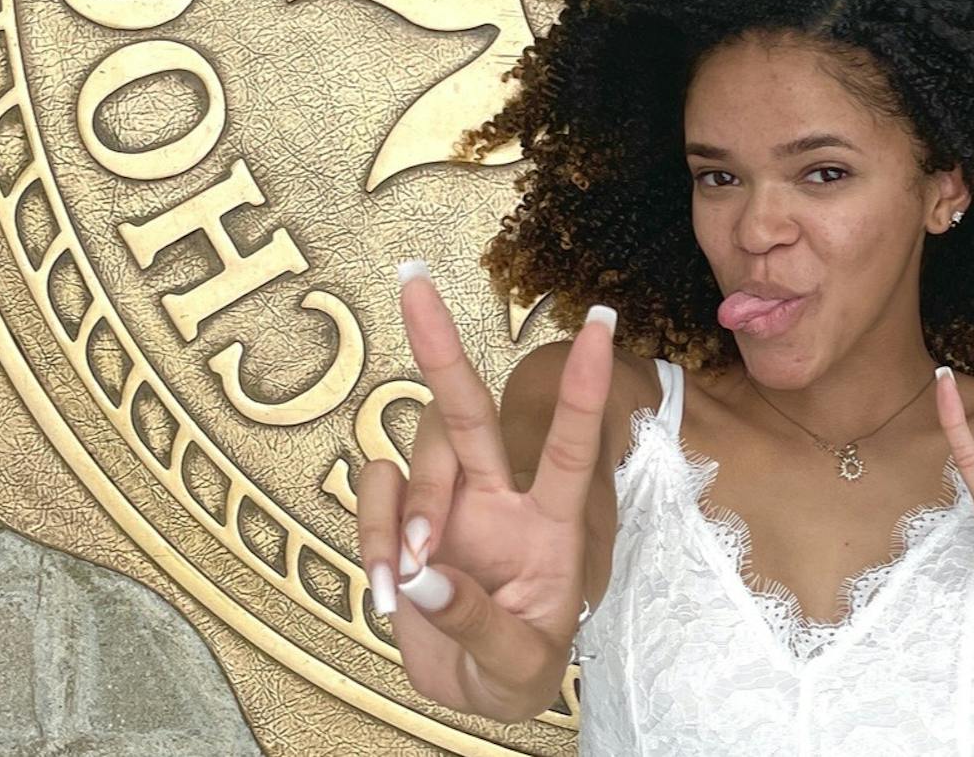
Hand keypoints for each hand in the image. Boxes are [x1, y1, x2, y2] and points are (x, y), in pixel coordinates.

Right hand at [354, 263, 616, 717]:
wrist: (473, 694)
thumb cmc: (518, 668)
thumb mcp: (520, 665)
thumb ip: (479, 624)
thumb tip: (423, 574)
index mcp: (551, 520)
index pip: (575, 444)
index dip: (588, 386)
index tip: (603, 320)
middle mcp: (499, 495)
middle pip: (470, 409)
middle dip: (441, 345)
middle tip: (412, 280)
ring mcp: (447, 504)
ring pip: (417, 454)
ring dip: (407, 508)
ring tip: (408, 577)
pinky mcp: (398, 520)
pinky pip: (376, 492)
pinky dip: (370, 532)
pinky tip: (386, 588)